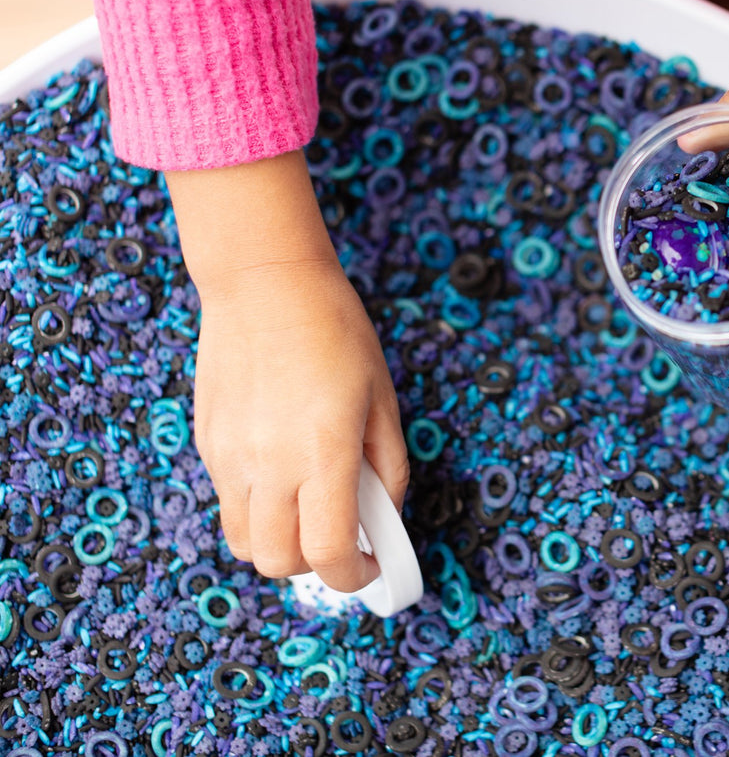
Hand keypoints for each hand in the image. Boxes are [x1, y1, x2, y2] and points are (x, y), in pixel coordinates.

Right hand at [193, 259, 408, 589]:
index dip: (354, 576)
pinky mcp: (208, 444)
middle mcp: (269, 464)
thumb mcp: (382, 399)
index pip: (328, 553)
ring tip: (308, 508)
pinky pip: (228, 502)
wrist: (265, 284)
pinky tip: (282, 471)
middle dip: (315, 565)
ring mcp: (230, 457)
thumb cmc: (335, 332)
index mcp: (323, 453)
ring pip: (244, 542)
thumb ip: (387, 467)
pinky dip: (257, 508)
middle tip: (342, 537)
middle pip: (278, 562)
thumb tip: (385, 519)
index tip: (372, 567)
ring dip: (279, 542)